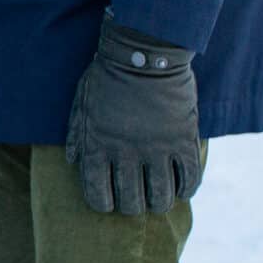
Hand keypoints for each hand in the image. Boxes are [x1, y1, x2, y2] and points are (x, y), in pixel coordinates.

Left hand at [67, 15, 202, 215]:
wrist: (143, 55)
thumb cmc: (106, 77)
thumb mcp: (81, 104)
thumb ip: (77, 135)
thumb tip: (73, 162)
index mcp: (97, 146)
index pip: (97, 193)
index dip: (103, 204)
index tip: (108, 204)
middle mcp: (126, 153)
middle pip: (131, 200)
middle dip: (131, 206)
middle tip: (135, 202)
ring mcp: (157, 148)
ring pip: (161, 195)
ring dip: (159, 202)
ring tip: (157, 200)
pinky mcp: (183, 140)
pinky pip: (189, 178)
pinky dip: (186, 189)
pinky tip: (181, 190)